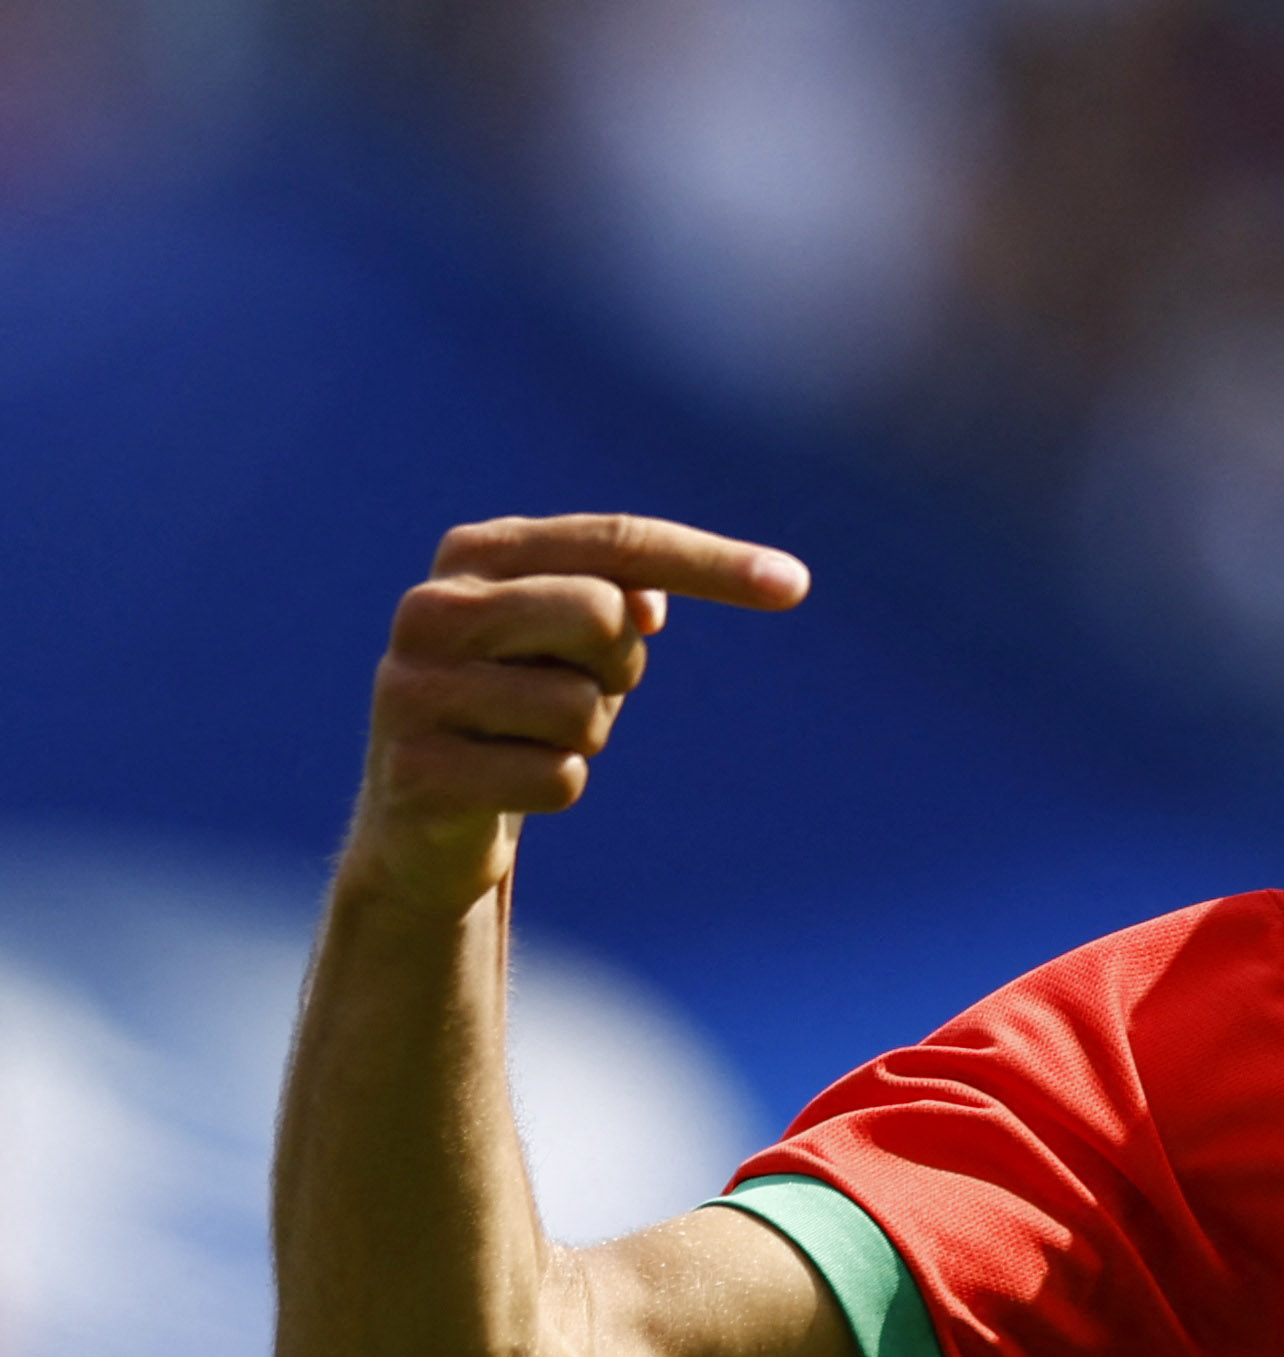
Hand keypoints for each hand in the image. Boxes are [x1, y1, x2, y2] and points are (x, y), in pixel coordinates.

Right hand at [349, 514, 808, 914]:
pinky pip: (559, 778)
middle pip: (602, 614)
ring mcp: (413, 687)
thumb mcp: (574, 638)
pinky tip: (507, 784)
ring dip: (586, 737)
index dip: (709, 562)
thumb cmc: (520, 704)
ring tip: (531, 739)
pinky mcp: (418, 770)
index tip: (796, 584)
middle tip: (581, 690)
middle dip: (619, 667)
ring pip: (584, 708)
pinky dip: (559, 788)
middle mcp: (432, 608)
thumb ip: (619, 594)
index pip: (615, 541)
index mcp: (476, 552)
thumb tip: (649, 605)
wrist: (426, 815)